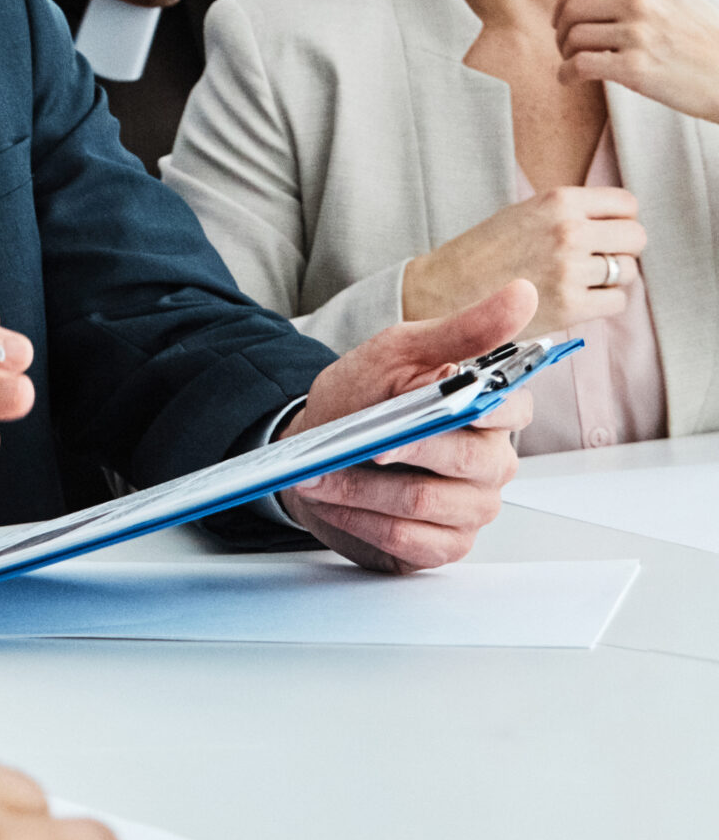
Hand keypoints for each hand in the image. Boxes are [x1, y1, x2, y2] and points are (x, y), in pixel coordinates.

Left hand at [279, 280, 536, 573]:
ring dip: (364, 488)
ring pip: (430, 504)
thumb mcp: (400, 351)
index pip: (510, 408)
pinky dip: (363, 519)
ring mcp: (472, 507)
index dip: (466, 406)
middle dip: (402, 449)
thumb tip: (522, 294)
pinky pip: (411, 541)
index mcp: (492, 410)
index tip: (421, 398)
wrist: (317, 449)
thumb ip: (461, 331)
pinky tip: (334, 500)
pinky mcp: (443, 544)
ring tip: (320, 473)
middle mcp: (492, 461)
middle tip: (357, 441)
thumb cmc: (363, 397)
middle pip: (469, 460)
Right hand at [401, 189, 643, 335]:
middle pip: (636, 238)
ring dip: (610, 278)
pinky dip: (602, 303)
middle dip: (620, 249)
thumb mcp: (524, 212)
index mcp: (558, 201)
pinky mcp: (571, 306)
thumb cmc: (483, 252)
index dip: (618, 219)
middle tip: (595, 258)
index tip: (605, 230)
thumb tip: (616, 221)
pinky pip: (617, 302)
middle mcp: (569, 232)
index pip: (626, 204)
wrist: (445, 289)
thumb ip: (570, 212)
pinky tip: (575, 298)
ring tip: (578, 280)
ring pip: (628, 272)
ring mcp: (571, 270)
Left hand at [556, 0, 718, 122]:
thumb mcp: (680, 0)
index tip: (562, 18)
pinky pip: (579, 65)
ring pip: (573, 36)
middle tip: (564, 46)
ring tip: (572, 64)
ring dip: (564, 53)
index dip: (565, 0)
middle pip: (573, 8)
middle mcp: (643, 2)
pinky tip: (569, 80)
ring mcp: (638, 34)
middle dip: (560, 29)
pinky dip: (565, 74)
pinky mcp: (635, 68)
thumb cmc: (709, 44)